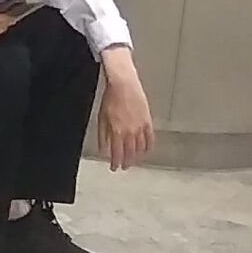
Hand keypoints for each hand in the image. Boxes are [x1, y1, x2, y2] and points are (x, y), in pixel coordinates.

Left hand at [96, 47, 155, 170]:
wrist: (124, 84)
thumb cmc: (110, 99)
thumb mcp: (102, 117)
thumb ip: (103, 135)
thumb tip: (103, 149)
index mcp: (117, 132)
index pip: (117, 153)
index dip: (115, 163)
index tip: (114, 167)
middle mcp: (130, 132)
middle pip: (130, 153)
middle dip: (127, 162)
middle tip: (125, 167)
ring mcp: (140, 127)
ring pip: (140, 148)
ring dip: (137, 157)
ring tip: (134, 161)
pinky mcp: (148, 121)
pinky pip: (150, 138)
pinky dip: (148, 146)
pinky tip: (146, 150)